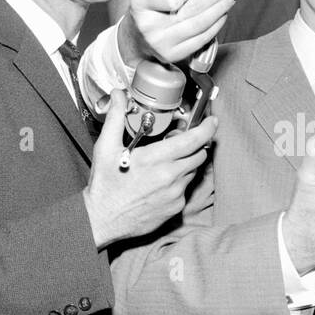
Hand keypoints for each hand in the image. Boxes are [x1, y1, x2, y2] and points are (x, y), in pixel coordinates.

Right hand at [83, 90, 215, 246]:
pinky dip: (178, 181)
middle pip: (199, 154)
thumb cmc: (104, 184)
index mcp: (156, 158)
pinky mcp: (176, 208)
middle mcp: (170, 176)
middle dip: (195, 144)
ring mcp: (175, 193)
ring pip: (192, 171)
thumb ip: (116, 117)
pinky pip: (185, 189)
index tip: (212, 121)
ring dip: (185, 162)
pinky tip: (160, 181)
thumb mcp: (106, 147)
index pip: (194, 140)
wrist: (102, 220)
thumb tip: (119, 95)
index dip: (207, 128)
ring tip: (165, 162)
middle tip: (179, 140)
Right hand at [118, 0, 236, 66]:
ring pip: (200, 25)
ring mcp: (162, 44)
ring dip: (220, 9)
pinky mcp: (174, 55)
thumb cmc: (148, 4)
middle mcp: (149, 26)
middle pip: (192, 9)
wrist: (137, 37)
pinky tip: (222, 14)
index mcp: (141, 3)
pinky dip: (215, 26)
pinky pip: (201, 39)